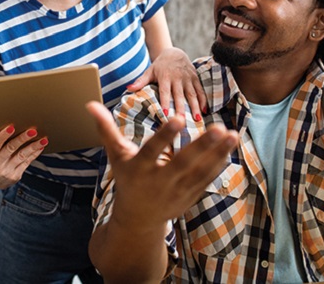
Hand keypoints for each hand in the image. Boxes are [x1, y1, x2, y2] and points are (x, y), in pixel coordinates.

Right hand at [0, 124, 47, 188]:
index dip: (3, 135)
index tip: (12, 127)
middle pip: (11, 148)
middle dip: (22, 138)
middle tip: (33, 131)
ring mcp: (6, 171)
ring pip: (22, 156)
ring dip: (33, 147)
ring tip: (43, 139)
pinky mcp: (15, 176)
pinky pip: (27, 162)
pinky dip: (34, 154)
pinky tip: (41, 147)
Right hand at [87, 101, 237, 226]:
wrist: (137, 218)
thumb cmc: (127, 179)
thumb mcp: (116, 156)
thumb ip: (106, 130)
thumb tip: (90, 104)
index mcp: (140, 169)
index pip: (153, 150)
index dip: (165, 135)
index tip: (178, 117)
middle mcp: (160, 181)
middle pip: (183, 162)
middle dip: (202, 146)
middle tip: (219, 128)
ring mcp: (177, 190)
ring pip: (201, 171)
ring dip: (218, 153)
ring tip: (233, 133)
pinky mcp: (190, 195)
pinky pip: (207, 179)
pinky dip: (219, 164)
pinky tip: (229, 147)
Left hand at [125, 47, 205, 120]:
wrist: (175, 53)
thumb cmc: (159, 66)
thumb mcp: (149, 71)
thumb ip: (140, 81)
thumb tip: (128, 89)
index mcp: (165, 77)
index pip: (164, 91)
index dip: (164, 101)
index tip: (164, 113)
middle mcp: (177, 78)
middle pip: (179, 95)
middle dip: (181, 108)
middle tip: (182, 121)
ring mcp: (187, 78)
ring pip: (192, 94)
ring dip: (195, 106)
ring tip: (197, 118)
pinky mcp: (195, 78)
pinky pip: (200, 90)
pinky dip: (203, 100)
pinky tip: (205, 111)